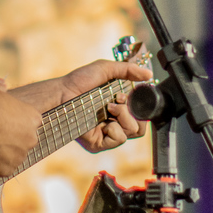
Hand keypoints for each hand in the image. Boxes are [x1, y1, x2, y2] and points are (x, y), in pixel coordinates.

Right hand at [0, 78, 41, 180]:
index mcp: (32, 117)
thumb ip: (0, 88)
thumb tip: (1, 84)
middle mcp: (30, 138)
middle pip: (24, 142)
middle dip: (12, 140)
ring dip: (2, 154)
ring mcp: (19, 156)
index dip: (17, 123)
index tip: (5, 123)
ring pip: (12, 157)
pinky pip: (1, 170)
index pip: (31, 123)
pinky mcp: (6, 170)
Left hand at [13, 58, 151, 153]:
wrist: (63, 93)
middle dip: (134, 112)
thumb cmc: (80, 81)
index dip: (140, 105)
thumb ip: (128, 70)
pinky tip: (105, 122)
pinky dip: (115, 129)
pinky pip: (118, 140)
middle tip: (119, 100)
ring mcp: (107, 134)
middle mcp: (115, 121)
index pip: (141, 114)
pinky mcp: (99, 143)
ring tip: (109, 107)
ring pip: (132, 132)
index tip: (127, 94)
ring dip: (124, 117)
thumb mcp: (106, 69)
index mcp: (119, 107)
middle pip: (140, 126)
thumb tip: (149, 75)